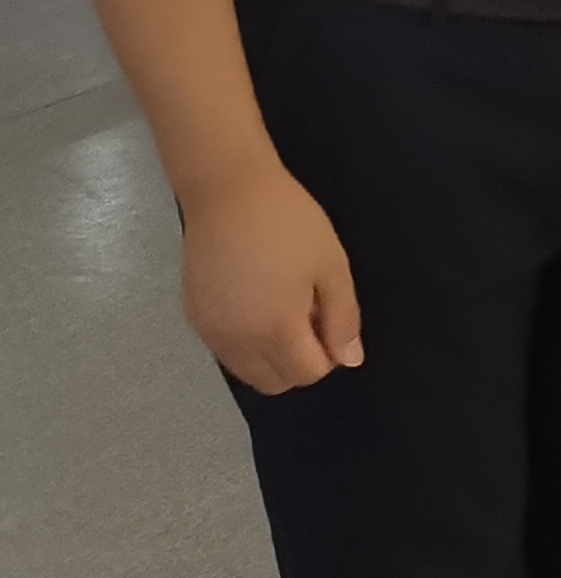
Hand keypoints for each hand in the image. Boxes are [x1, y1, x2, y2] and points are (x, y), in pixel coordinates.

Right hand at [184, 164, 360, 393]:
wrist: (229, 194)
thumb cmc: (290, 225)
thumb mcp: (332, 267)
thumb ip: (343, 319)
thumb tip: (349, 360)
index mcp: (276, 331)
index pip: (307, 374)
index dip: (328, 355)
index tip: (331, 321)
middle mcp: (237, 343)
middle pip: (275, 383)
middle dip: (300, 362)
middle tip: (310, 318)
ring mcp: (210, 332)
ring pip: (246, 372)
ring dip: (271, 358)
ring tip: (283, 309)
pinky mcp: (194, 317)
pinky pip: (225, 351)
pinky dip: (245, 345)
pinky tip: (255, 304)